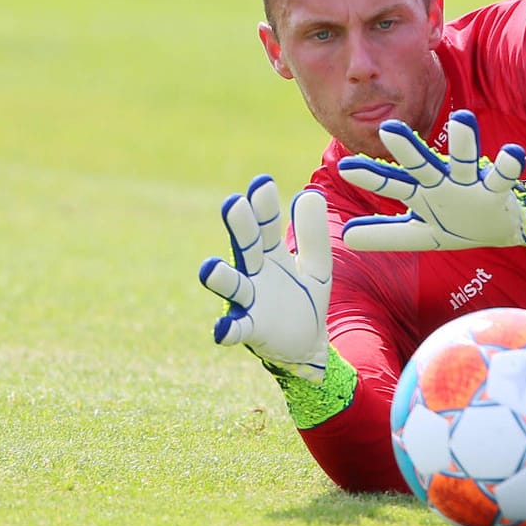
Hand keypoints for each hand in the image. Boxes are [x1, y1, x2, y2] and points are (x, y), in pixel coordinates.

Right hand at [198, 176, 332, 381]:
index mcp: (270, 255)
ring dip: (220, 277)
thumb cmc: (305, 298)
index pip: (265, 225)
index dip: (263, 206)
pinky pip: (237, 329)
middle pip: (246, 246)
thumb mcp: (316, 265)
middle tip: (233, 203)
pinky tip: (221, 329)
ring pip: (233, 285)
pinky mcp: (252, 330)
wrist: (308, 343)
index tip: (261, 182)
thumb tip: (310, 193)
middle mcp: (255, 274)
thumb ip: (312, 234)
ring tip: (209, 267)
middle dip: (239, 227)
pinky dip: (227, 330)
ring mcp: (250, 301)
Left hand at [336, 111, 525, 251]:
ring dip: (464, 142)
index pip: (392, 183)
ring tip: (464, 119)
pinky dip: (508, 166)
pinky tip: (513, 153)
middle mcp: (443, 183)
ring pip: (465, 161)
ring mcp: (470, 183)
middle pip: (423, 165)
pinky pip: (503, 177)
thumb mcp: (421, 234)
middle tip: (389, 128)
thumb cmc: (456, 225)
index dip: (372, 177)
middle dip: (408, 150)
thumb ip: (386, 234)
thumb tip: (346, 236)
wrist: (498, 229)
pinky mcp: (497, 191)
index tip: (346, 168)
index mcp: (422, 193)